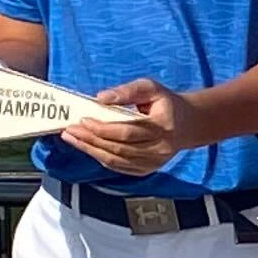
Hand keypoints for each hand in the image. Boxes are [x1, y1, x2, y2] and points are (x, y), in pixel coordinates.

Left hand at [65, 78, 195, 177]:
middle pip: (119, 148)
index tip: (83, 120)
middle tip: (70, 130)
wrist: (188, 124)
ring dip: (90, 150)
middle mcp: (160, 148)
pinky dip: (100, 157)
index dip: (103, 128)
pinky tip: (87, 147)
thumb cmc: (165, 103)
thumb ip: (127, 90)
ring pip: (116, 160)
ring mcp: (154, 162)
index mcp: (163, 126)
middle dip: (91, 139)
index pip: (128, 131)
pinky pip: (118, 167)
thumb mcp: (151, 88)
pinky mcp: (147, 169)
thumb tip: (100, 98)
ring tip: (72, 139)